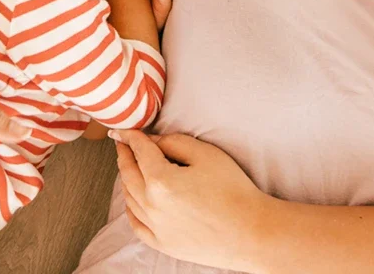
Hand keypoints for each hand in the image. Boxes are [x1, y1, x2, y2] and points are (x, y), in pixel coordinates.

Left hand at [110, 130, 271, 270]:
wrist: (250, 231)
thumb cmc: (233, 191)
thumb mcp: (206, 154)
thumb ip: (173, 142)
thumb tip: (151, 141)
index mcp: (160, 180)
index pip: (139, 151)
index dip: (130, 137)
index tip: (122, 131)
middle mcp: (151, 205)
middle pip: (128, 174)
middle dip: (124, 156)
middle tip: (122, 145)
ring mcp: (155, 227)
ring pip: (129, 198)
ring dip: (126, 179)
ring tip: (129, 168)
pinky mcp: (162, 243)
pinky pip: (136, 223)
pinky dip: (130, 208)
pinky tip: (132, 200)